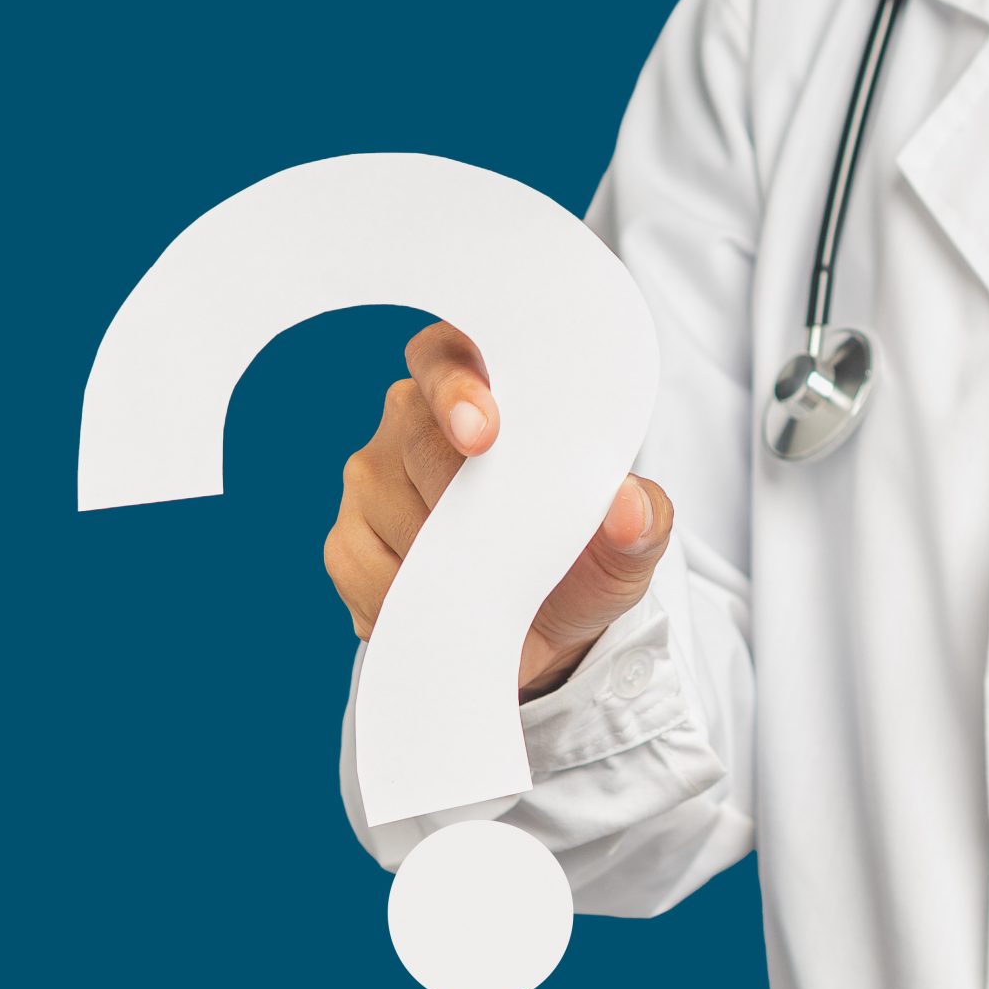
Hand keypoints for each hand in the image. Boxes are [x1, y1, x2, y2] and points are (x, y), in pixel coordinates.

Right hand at [325, 322, 673, 697]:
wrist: (540, 633)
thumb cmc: (582, 563)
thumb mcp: (625, 548)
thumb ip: (642, 520)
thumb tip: (629, 507)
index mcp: (484, 388)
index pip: (447, 355)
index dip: (457, 386)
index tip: (482, 434)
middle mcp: (412, 420)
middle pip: (415, 440)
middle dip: (462, 499)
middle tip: (507, 550)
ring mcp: (369, 479)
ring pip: (386, 507)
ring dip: (442, 558)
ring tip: (488, 585)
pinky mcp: (345, 542)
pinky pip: (361, 568)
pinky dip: (405, 599)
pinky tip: (446, 608)